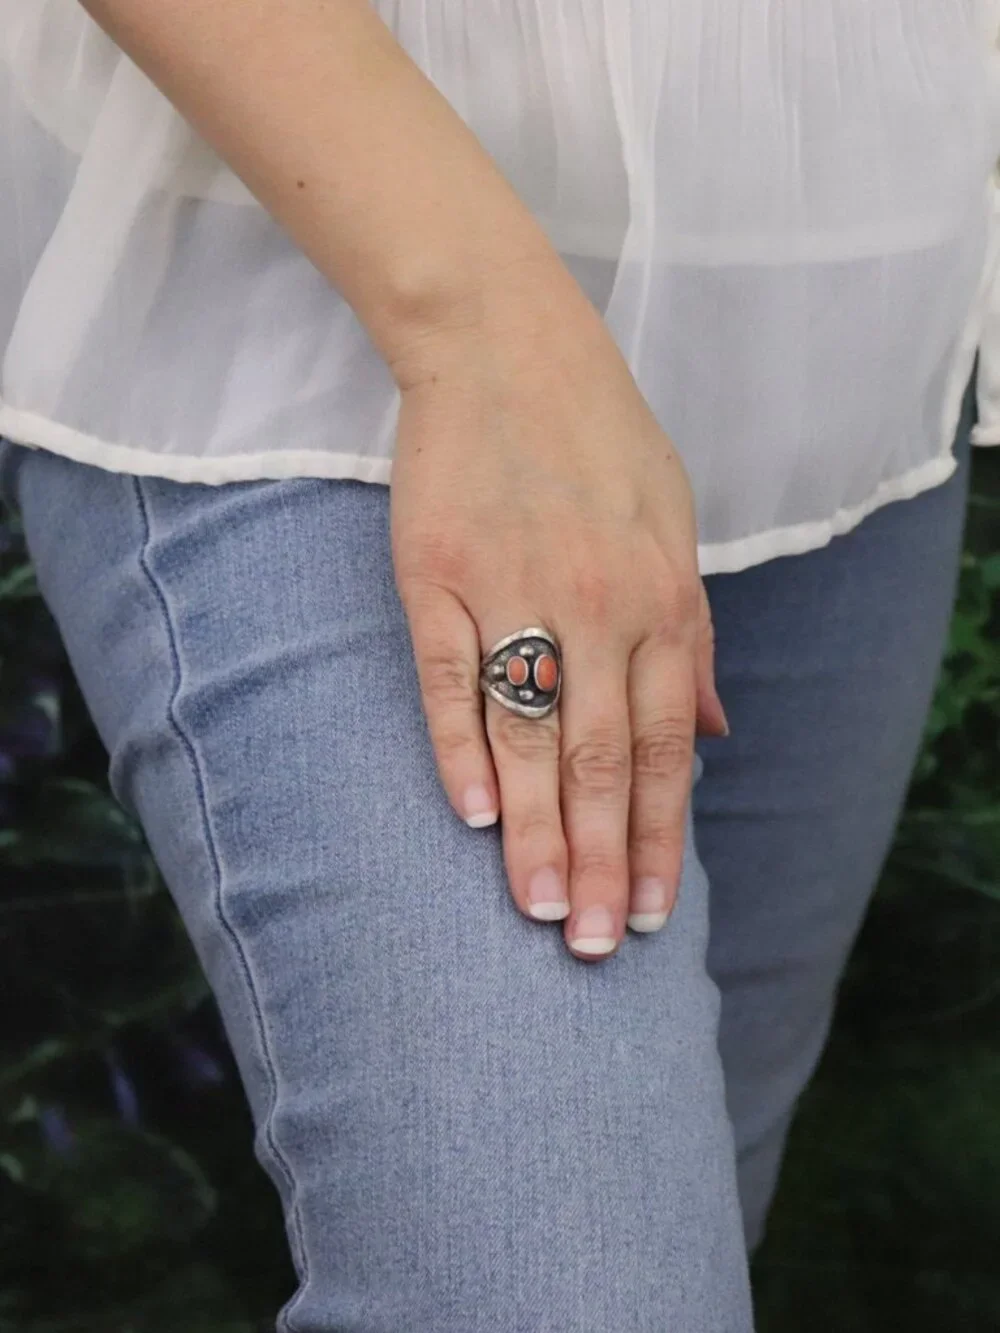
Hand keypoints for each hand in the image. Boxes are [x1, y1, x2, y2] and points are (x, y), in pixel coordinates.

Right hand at [389, 267, 726, 960]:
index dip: (662, 837)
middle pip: (600, 759)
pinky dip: (459, 752)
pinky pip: (448, 680)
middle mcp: (594, 605)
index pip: (664, 747)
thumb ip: (694, 634)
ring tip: (540, 912)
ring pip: (529, 735)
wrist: (502, 346)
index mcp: (660, 598)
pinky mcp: (435, 577)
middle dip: (604, 862)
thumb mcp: (676, 522)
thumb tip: (711, 734)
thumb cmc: (599, 436)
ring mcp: (510, 591)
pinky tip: (474, 819)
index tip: (654, 910)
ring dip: (537, 831)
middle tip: (597, 947)